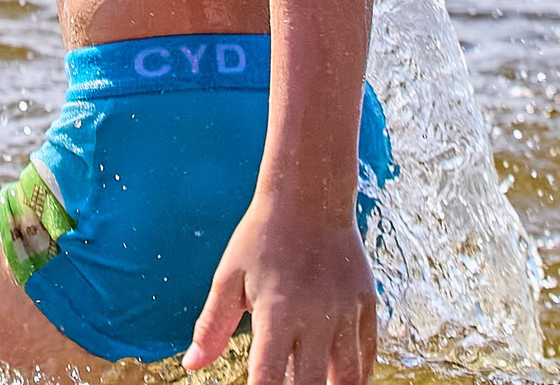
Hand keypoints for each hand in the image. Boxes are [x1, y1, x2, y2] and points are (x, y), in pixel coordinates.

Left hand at [185, 203, 376, 384]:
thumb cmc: (262, 236)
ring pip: (347, 377)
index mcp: (277, 311)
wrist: (310, 194)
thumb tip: (191, 365)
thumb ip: (211, 325)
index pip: (268, 378)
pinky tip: (342, 384)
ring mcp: (346, 311)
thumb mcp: (230, 277)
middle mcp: (316, 316)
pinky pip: (368, 354)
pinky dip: (357, 378)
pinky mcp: (367, 304)